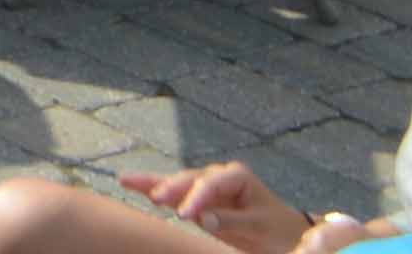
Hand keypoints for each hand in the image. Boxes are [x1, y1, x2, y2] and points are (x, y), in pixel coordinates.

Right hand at [121, 167, 293, 253]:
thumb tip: (203, 218)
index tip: (185, 216)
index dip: (196, 198)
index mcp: (237, 176)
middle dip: (171, 187)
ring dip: (153, 183)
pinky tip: (128, 182)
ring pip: (175, 182)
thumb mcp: (261, 227)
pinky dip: (152, 188)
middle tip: (156, 198)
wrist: (286, 235)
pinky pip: (172, 194)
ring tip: (126, 180)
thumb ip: (233, 221)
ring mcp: (206, 187)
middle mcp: (218, 176)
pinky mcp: (197, 201)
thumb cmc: (277, 230)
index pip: (210, 184)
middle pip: (189, 178)